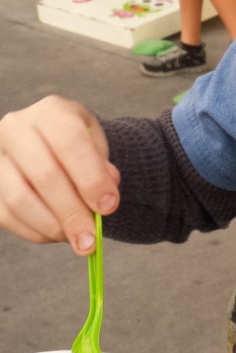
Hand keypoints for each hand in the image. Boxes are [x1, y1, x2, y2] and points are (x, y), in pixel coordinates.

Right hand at [0, 97, 120, 255]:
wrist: (56, 145)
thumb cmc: (79, 147)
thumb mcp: (98, 147)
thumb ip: (103, 169)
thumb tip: (104, 200)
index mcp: (50, 112)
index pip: (69, 142)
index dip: (90, 178)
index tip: (109, 207)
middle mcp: (16, 129)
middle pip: (44, 174)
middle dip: (72, 212)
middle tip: (91, 240)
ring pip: (19, 199)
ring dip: (52, 227)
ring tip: (77, 239)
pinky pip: (7, 216)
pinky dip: (36, 232)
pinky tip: (58, 235)